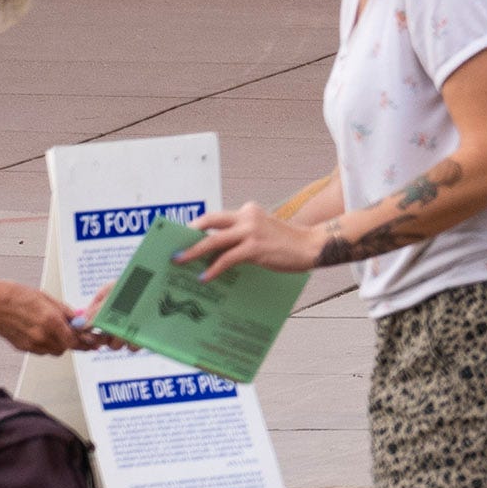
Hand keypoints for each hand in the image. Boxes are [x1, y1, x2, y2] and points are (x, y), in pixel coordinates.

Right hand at [0, 279, 79, 356]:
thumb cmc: (11, 294)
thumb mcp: (43, 296)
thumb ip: (63, 310)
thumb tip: (76, 318)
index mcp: (50, 320)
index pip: (75, 340)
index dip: (84, 342)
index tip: (90, 342)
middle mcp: (42, 335)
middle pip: (65, 348)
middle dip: (69, 341)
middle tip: (70, 332)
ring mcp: (30, 344)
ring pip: (53, 351)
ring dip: (56, 343)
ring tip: (49, 328)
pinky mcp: (21, 347)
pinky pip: (39, 350)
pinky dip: (43, 344)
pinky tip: (37, 330)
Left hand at [189, 198, 323, 279]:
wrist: (313, 246)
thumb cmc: (287, 244)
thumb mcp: (261, 233)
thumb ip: (241, 236)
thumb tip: (215, 252)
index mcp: (247, 211)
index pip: (215, 217)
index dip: (196, 226)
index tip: (181, 236)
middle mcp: (246, 216)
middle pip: (208, 223)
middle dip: (188, 236)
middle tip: (173, 248)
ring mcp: (250, 231)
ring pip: (213, 240)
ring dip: (193, 252)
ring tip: (180, 261)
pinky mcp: (255, 247)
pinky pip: (227, 258)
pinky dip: (213, 268)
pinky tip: (205, 277)